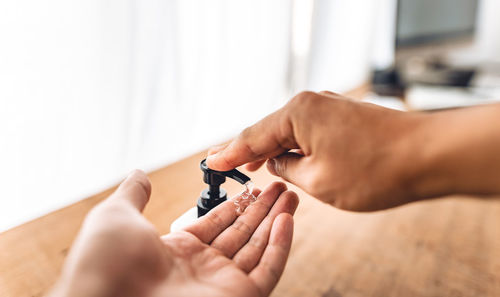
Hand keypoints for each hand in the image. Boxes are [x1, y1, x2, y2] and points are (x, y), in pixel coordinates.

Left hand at [49, 170, 298, 296]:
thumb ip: (134, 194)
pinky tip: (286, 220)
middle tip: (280, 186)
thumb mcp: (116, 217)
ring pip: (258, 248)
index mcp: (178, 249)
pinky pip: (267, 271)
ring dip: (276, 221)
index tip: (254, 187)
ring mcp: (221, 283)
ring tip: (290, 196)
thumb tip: (139, 173)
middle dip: (262, 209)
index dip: (237, 204)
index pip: (218, 223)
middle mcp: (202, 267)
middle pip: (242, 233)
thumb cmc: (104, 264)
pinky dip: (280, 246)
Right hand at [207, 91, 428, 210]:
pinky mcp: (344, 116)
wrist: (428, 155)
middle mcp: (312, 103)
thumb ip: (288, 169)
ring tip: (248, 162)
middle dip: (246, 148)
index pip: (253, 137)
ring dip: (271, 147)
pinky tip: (285, 155)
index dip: (230, 154)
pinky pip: (309, 130)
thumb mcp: (317, 180)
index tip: (211, 163)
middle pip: (269, 129)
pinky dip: (294, 144)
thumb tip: (278, 162)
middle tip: (221, 160)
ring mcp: (330, 107)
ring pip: (289, 130)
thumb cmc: (375, 170)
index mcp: (298, 114)